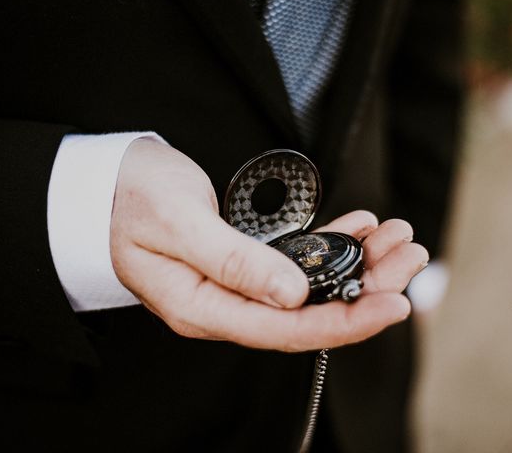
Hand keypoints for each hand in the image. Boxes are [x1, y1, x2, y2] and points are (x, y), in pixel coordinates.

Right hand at [110, 138, 427, 350]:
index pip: (286, 329)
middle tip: (411, 255)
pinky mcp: (240, 261)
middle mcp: (223, 304)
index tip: (394, 303)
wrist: (100, 183)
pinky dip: (330, 244)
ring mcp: (234, 284)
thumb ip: (233, 262)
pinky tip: (359, 227)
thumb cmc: (127, 199)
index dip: (345, 320)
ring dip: (356, 262)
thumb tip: (293, 295)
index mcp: (204, 306)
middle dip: (365, 286)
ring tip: (397, 236)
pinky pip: (294, 260)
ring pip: (308, 286)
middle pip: (308, 311)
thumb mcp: (178, 224)